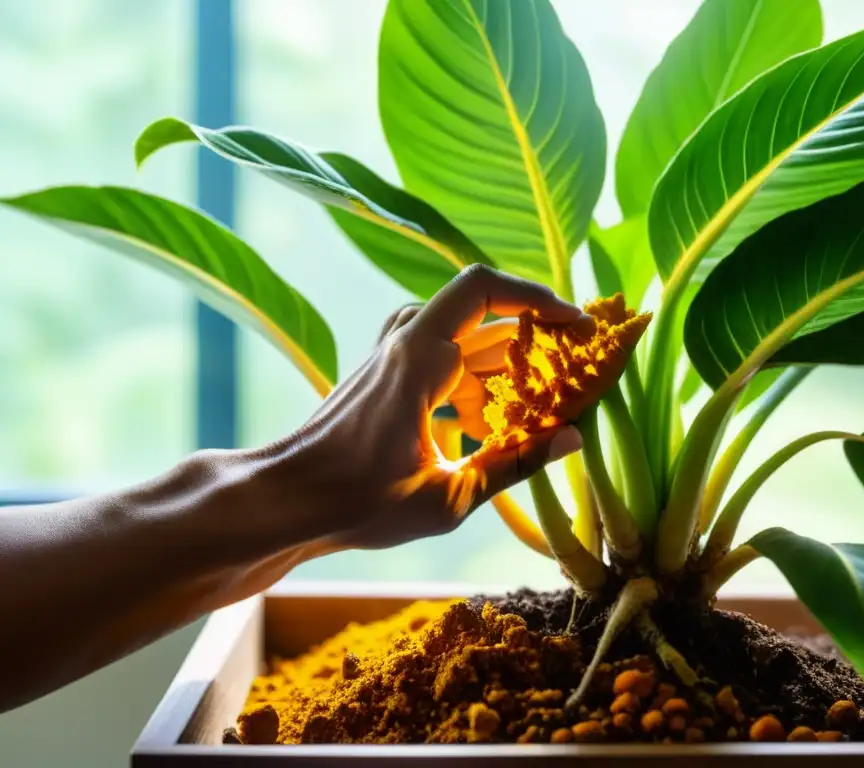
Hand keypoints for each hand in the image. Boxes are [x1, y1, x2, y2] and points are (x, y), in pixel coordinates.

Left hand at [267, 265, 590, 549]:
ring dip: (499, 359)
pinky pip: (437, 356)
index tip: (575, 322)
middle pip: (479, 312)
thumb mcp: (447, 496)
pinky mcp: (383, 375)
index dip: (535, 296)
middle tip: (573, 363)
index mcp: (419, 360)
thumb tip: (574, 438)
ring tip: (533, 396)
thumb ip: (513, 464)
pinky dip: (469, 377)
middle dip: (530, 334)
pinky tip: (481, 420)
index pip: (484, 290)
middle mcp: (403, 344)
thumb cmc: (357, 503)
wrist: (286, 499)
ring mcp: (389, 357)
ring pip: (459, 335)